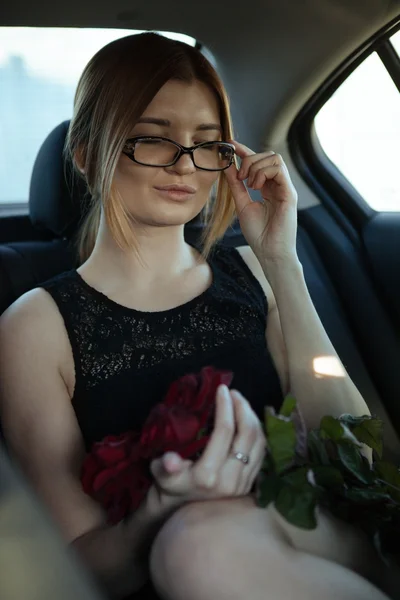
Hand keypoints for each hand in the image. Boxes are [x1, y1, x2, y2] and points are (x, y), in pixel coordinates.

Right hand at [145, 385, 265, 517]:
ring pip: (259, 442)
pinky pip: (262, 452)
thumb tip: (170, 460)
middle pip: (247, 433)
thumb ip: (166, 466)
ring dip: (252, 417)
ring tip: (240, 402)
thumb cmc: (169, 486)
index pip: (225, 431)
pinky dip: (257, 431)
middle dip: (242, 407)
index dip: (225, 406)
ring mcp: (243, 483)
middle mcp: (230, 480)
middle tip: (233, 392)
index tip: (221, 388)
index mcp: (207, 475)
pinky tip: (248, 419)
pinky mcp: (250, 484)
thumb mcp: (161, 474)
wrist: (179, 512)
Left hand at [224, 140, 297, 263]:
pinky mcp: (290, 194)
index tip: (230, 144)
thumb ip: (236, 186)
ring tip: (249, 184)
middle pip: (268, 155)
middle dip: (249, 160)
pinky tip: (256, 187)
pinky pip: (279, 170)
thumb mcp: (242, 205)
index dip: (245, 150)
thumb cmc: (259, 234)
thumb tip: (227, 167)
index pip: (258, 162)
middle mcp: (279, 186)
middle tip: (240, 178)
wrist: (270, 253)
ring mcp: (286, 188)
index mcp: (268, 188)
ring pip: (274, 158)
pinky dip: (264, 173)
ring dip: (256, 167)